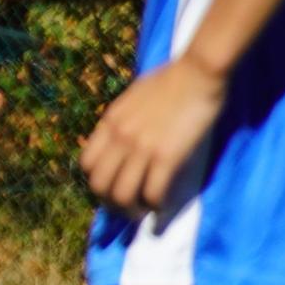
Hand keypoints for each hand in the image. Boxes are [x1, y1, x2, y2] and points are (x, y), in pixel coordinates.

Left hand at [81, 56, 228, 218]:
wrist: (198, 71)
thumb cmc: (171, 79)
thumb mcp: (132, 97)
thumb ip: (123, 119)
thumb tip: (123, 137)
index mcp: (109, 124)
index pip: (86, 164)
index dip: (96, 181)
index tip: (111, 186)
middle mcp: (119, 139)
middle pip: (99, 185)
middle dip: (110, 203)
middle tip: (125, 208)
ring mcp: (141, 149)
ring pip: (122, 195)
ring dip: (131, 210)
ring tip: (142, 214)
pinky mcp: (167, 157)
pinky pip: (153, 193)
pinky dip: (156, 205)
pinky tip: (162, 205)